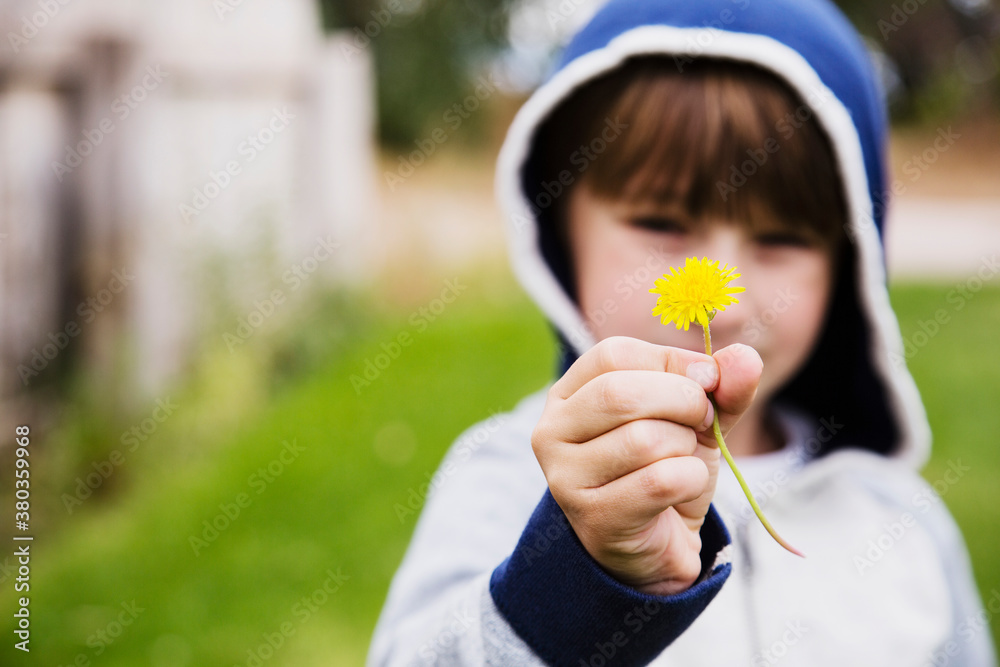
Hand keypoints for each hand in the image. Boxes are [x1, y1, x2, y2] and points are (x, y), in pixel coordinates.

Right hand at [531, 336, 762, 594]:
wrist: (659, 547)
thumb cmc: (665, 470)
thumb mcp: (695, 419)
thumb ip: (720, 387)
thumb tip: (744, 358)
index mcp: (568, 395)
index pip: (614, 355)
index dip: (671, 363)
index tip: (704, 384)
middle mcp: (551, 432)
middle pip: (620, 394)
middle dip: (684, 402)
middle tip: (702, 423)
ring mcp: (566, 477)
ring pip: (644, 440)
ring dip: (686, 448)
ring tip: (683, 461)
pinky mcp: (595, 518)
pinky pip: (660, 482)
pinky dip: (691, 480)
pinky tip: (683, 491)